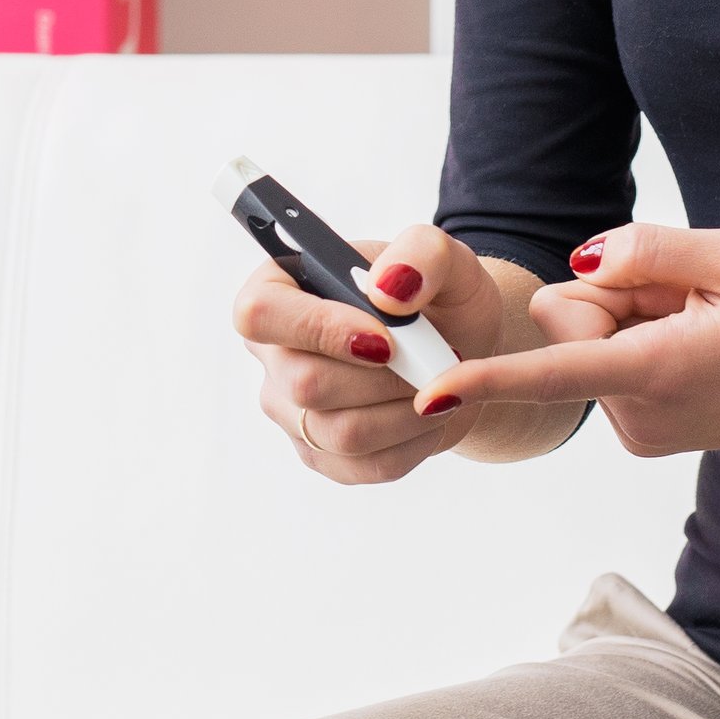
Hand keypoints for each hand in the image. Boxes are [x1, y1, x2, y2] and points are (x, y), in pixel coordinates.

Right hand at [232, 223, 523, 485]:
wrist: (461, 351)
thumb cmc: (439, 297)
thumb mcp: (446, 256)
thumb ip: (421, 253)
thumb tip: (387, 290)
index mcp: (280, 287)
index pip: (258, 313)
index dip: (318, 328)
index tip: (386, 337)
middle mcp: (272, 352)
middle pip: (304, 383)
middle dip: (386, 377)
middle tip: (433, 359)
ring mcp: (289, 410)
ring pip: (339, 433)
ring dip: (406, 412)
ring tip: (438, 385)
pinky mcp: (319, 454)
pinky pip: (363, 465)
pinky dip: (413, 442)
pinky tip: (429, 414)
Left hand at [419, 222, 719, 455]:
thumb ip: (647, 249)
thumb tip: (579, 263)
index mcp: (656, 372)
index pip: (552, 372)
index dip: (485, 378)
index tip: (430, 394)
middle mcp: (638, 414)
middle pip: (570, 318)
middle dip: (617, 291)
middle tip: (695, 296)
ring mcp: (641, 429)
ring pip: (592, 335)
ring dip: (639, 314)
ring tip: (708, 323)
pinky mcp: (645, 429)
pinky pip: (611, 355)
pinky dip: (647, 336)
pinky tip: (703, 340)